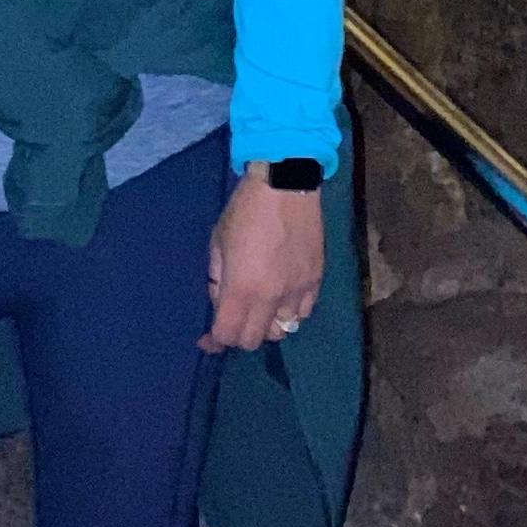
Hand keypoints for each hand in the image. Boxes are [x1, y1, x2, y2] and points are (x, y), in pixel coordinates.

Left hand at [204, 166, 326, 354]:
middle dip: (240, 333)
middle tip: (236, 316)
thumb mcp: (218, 242)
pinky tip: (284, 298)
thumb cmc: (245, 210)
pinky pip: (304, 313)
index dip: (216, 339)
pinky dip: (291, 312)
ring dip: (267, 324)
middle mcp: (270, 298)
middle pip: (253, 340)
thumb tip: (222, 300)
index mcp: (240, 289)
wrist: (287, 185)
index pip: (228, 335)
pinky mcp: (315, 281)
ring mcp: (296, 292)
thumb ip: (218, 278)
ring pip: (282, 331)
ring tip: (262, 307)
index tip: (210, 336)